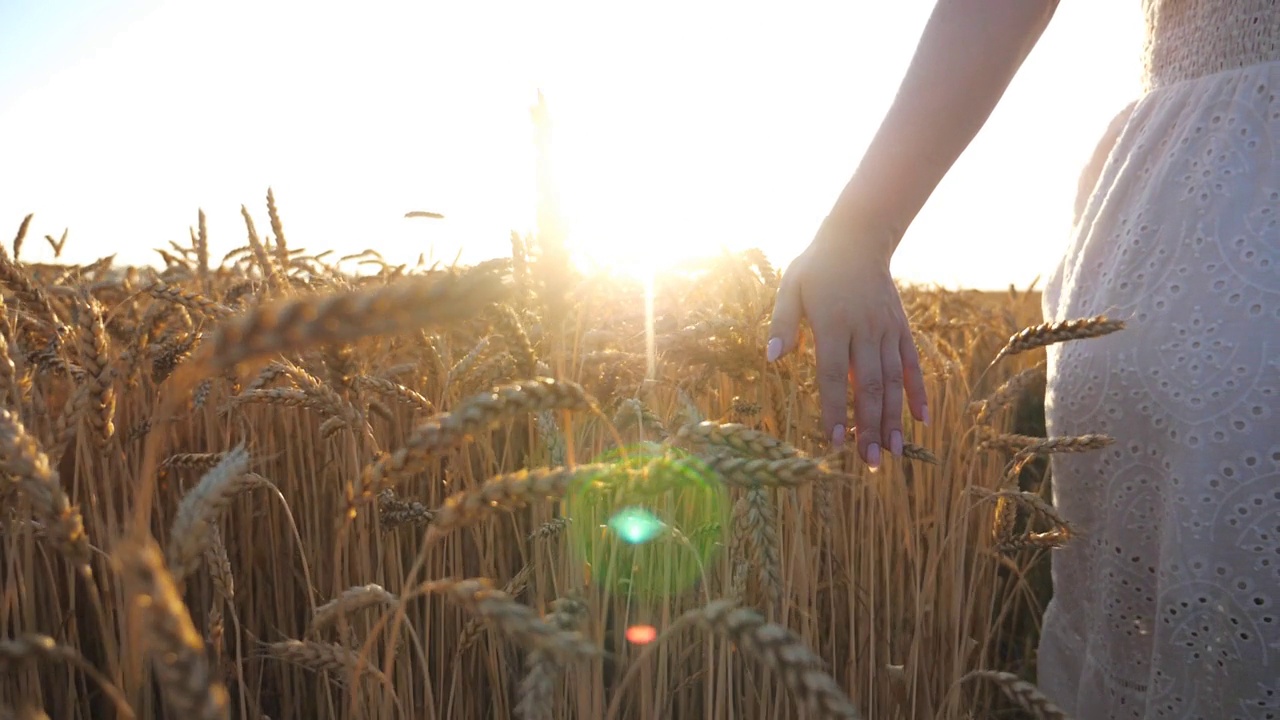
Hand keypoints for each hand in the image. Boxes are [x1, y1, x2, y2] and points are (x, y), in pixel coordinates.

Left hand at [767, 221, 928, 467]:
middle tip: (870, 461)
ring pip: (894, 381)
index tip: (836, 441)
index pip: (833, 375)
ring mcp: (887, 330)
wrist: (858, 238)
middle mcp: (864, 330)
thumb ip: (782, 323)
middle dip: (870, 426)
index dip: (836, 410)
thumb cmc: (817, 267)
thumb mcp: (790, 287)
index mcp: (833, 323)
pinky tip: (922, 420)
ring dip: (894, 418)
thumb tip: (772, 358)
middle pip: (869, 386)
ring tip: (894, 452)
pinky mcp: (901, 328)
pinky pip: (913, 364)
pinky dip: (918, 393)